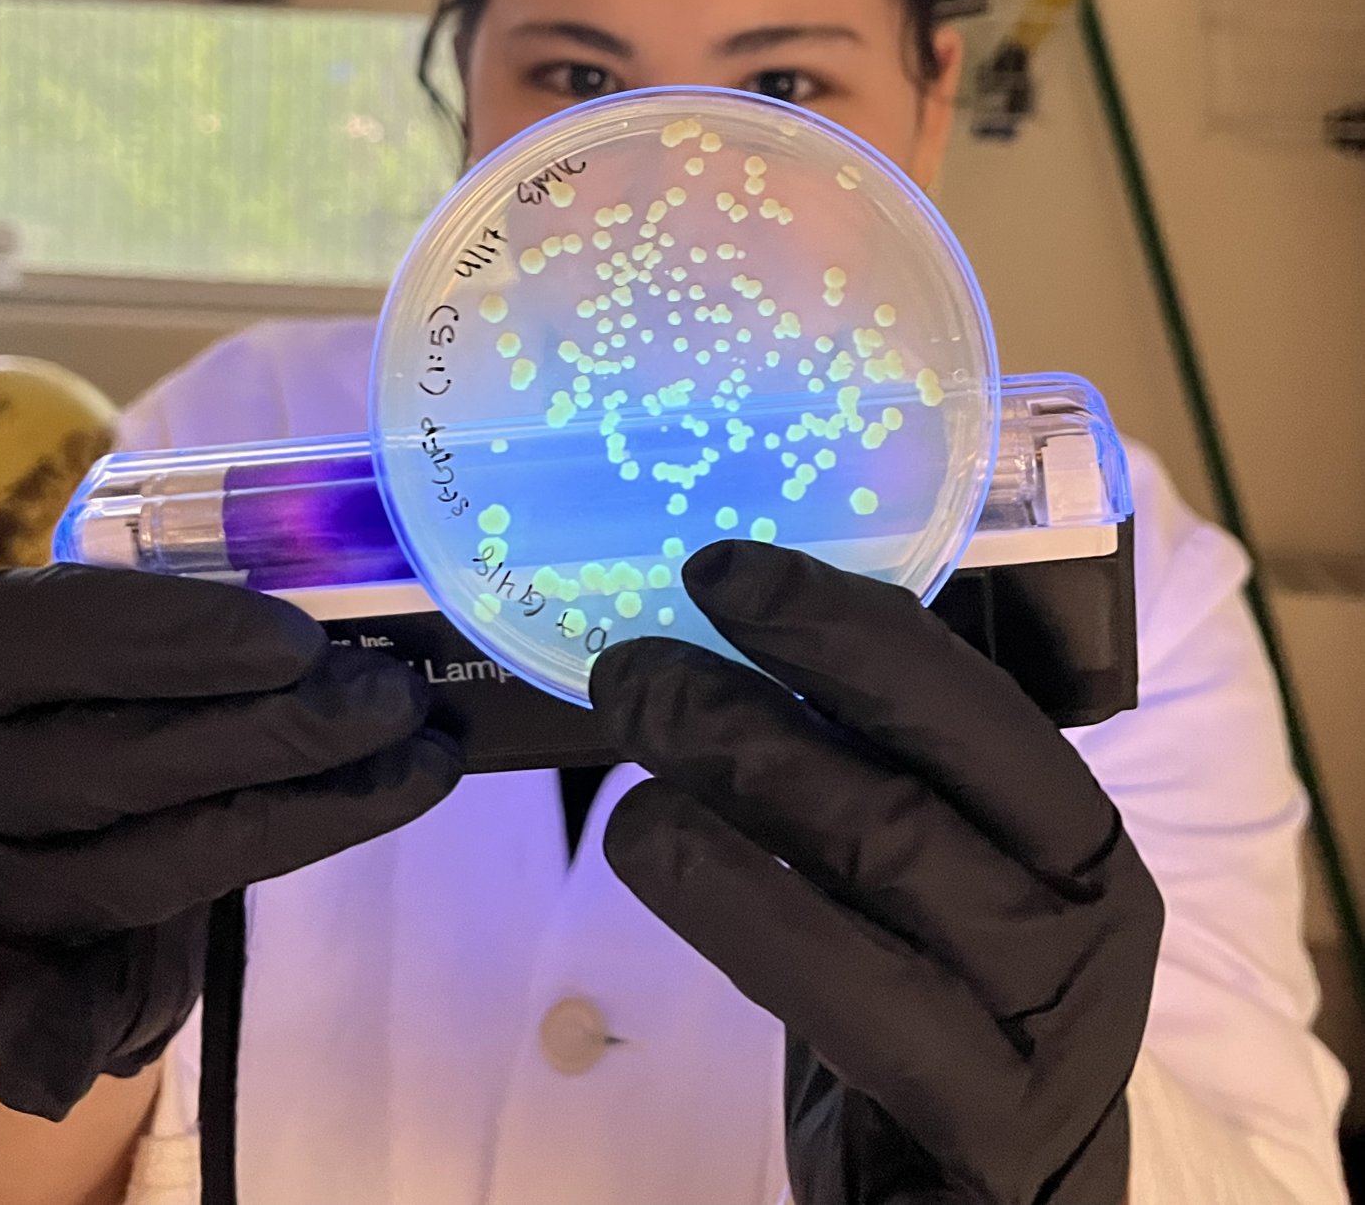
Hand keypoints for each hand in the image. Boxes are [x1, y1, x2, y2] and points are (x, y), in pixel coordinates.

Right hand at [0, 565, 459, 1119]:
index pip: (74, 631)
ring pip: (146, 872)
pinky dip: (78, 1036)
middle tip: (400, 701)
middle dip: (287, 732)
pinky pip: (38, 1021)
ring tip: (417, 772)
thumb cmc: (86, 699)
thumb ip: (188, 639)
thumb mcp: (105, 644)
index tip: (304, 643)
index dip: (190, 637)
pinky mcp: (11, 982)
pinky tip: (129, 1038)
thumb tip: (323, 642)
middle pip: (130, 762)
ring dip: (300, 828)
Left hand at [591, 541, 1161, 1204]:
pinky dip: (736, 902)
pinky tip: (651, 842)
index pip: (971, 706)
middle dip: (758, 706)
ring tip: (624, 731)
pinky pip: (848, 997)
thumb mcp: (937, 883)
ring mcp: (1046, 1037)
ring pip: (881, 871)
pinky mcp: (984, 1127)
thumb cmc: (940, 1003)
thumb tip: (728, 644)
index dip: (847, 628)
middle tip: (631, 662)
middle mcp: (1088, 929)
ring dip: (730, 785)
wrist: (980, 1198)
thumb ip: (881, 780)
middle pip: (912, 788)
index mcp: (1081, 842)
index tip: (723, 572)